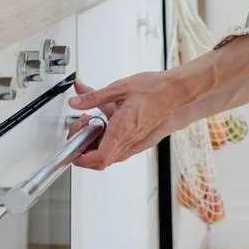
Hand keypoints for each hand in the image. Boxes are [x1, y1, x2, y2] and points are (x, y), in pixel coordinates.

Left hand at [66, 71, 186, 169]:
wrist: (177, 91)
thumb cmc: (155, 89)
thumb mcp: (119, 88)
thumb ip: (94, 97)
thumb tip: (76, 102)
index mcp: (122, 130)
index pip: (98, 158)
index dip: (81, 159)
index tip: (72, 148)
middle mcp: (129, 140)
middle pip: (100, 160)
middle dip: (84, 148)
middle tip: (82, 127)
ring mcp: (135, 142)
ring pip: (109, 155)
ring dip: (95, 144)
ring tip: (92, 122)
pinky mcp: (139, 139)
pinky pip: (118, 149)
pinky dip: (106, 141)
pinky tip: (106, 122)